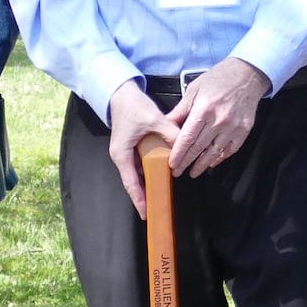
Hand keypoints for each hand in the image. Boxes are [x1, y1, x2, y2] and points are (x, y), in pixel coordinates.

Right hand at [107, 80, 174, 216]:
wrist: (121, 93)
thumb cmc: (133, 106)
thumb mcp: (153, 119)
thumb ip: (169, 133)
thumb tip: (184, 145)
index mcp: (121, 154)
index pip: (130, 183)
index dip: (139, 199)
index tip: (146, 213)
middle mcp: (121, 156)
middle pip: (133, 182)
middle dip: (145, 196)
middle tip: (157, 210)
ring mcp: (126, 153)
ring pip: (138, 174)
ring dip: (149, 184)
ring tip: (161, 197)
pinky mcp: (132, 147)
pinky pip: (141, 164)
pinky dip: (150, 171)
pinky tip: (162, 176)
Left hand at [165, 59, 268, 177]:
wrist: (247, 75)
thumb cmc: (219, 79)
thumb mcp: (194, 89)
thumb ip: (181, 110)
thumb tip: (166, 124)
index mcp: (204, 109)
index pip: (188, 137)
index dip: (179, 153)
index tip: (172, 163)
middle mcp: (219, 120)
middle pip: (199, 148)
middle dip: (186, 162)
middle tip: (177, 171)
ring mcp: (233, 127)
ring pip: (214, 152)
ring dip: (202, 164)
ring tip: (193, 172)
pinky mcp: (244, 130)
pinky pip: (230, 149)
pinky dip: (220, 158)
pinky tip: (211, 162)